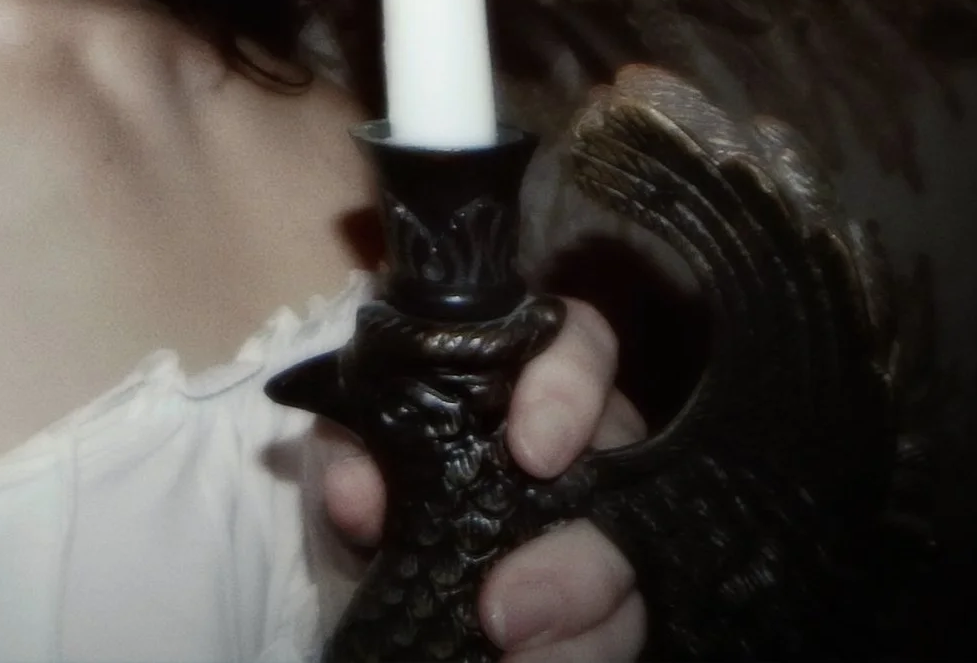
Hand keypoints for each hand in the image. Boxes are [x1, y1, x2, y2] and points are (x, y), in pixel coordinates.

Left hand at [321, 298, 648, 661]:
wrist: (367, 576)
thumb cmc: (372, 482)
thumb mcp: (348, 460)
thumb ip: (350, 456)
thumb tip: (361, 495)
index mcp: (520, 384)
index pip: (578, 344)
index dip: (571, 383)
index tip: (533, 449)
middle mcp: (580, 444)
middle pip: (622, 472)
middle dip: (574, 554)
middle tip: (503, 609)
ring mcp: (600, 525)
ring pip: (628, 567)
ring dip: (578, 626)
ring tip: (510, 654)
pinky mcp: (606, 603)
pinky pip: (620, 630)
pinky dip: (579, 656)